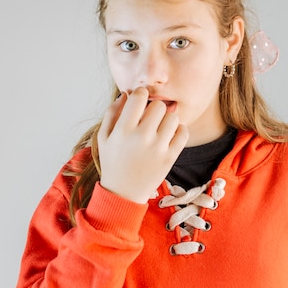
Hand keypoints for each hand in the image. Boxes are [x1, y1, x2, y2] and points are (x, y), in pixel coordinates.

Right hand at [98, 87, 188, 203]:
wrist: (123, 193)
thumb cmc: (112, 162)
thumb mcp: (104, 137)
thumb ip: (112, 113)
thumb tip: (126, 94)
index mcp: (123, 130)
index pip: (139, 96)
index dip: (140, 94)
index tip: (139, 100)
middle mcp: (141, 137)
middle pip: (159, 105)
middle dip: (154, 107)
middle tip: (149, 117)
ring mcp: (158, 148)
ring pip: (173, 117)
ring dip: (167, 119)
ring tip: (159, 127)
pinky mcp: (170, 157)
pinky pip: (183, 132)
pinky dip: (179, 130)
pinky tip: (168, 135)